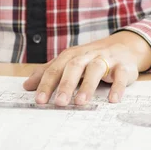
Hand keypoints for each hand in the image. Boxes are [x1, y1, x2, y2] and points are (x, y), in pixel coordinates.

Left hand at [23, 31, 150, 105]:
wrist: (124, 46)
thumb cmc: (91, 58)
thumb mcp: (69, 63)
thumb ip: (48, 72)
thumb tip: (26, 86)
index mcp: (72, 56)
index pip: (56, 69)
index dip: (47, 84)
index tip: (39, 100)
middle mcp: (88, 55)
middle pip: (74, 67)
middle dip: (66, 84)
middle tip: (59, 103)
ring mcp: (106, 60)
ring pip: (96, 69)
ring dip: (88, 86)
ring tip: (80, 102)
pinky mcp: (123, 66)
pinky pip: (120, 75)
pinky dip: (117, 87)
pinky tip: (112, 100)